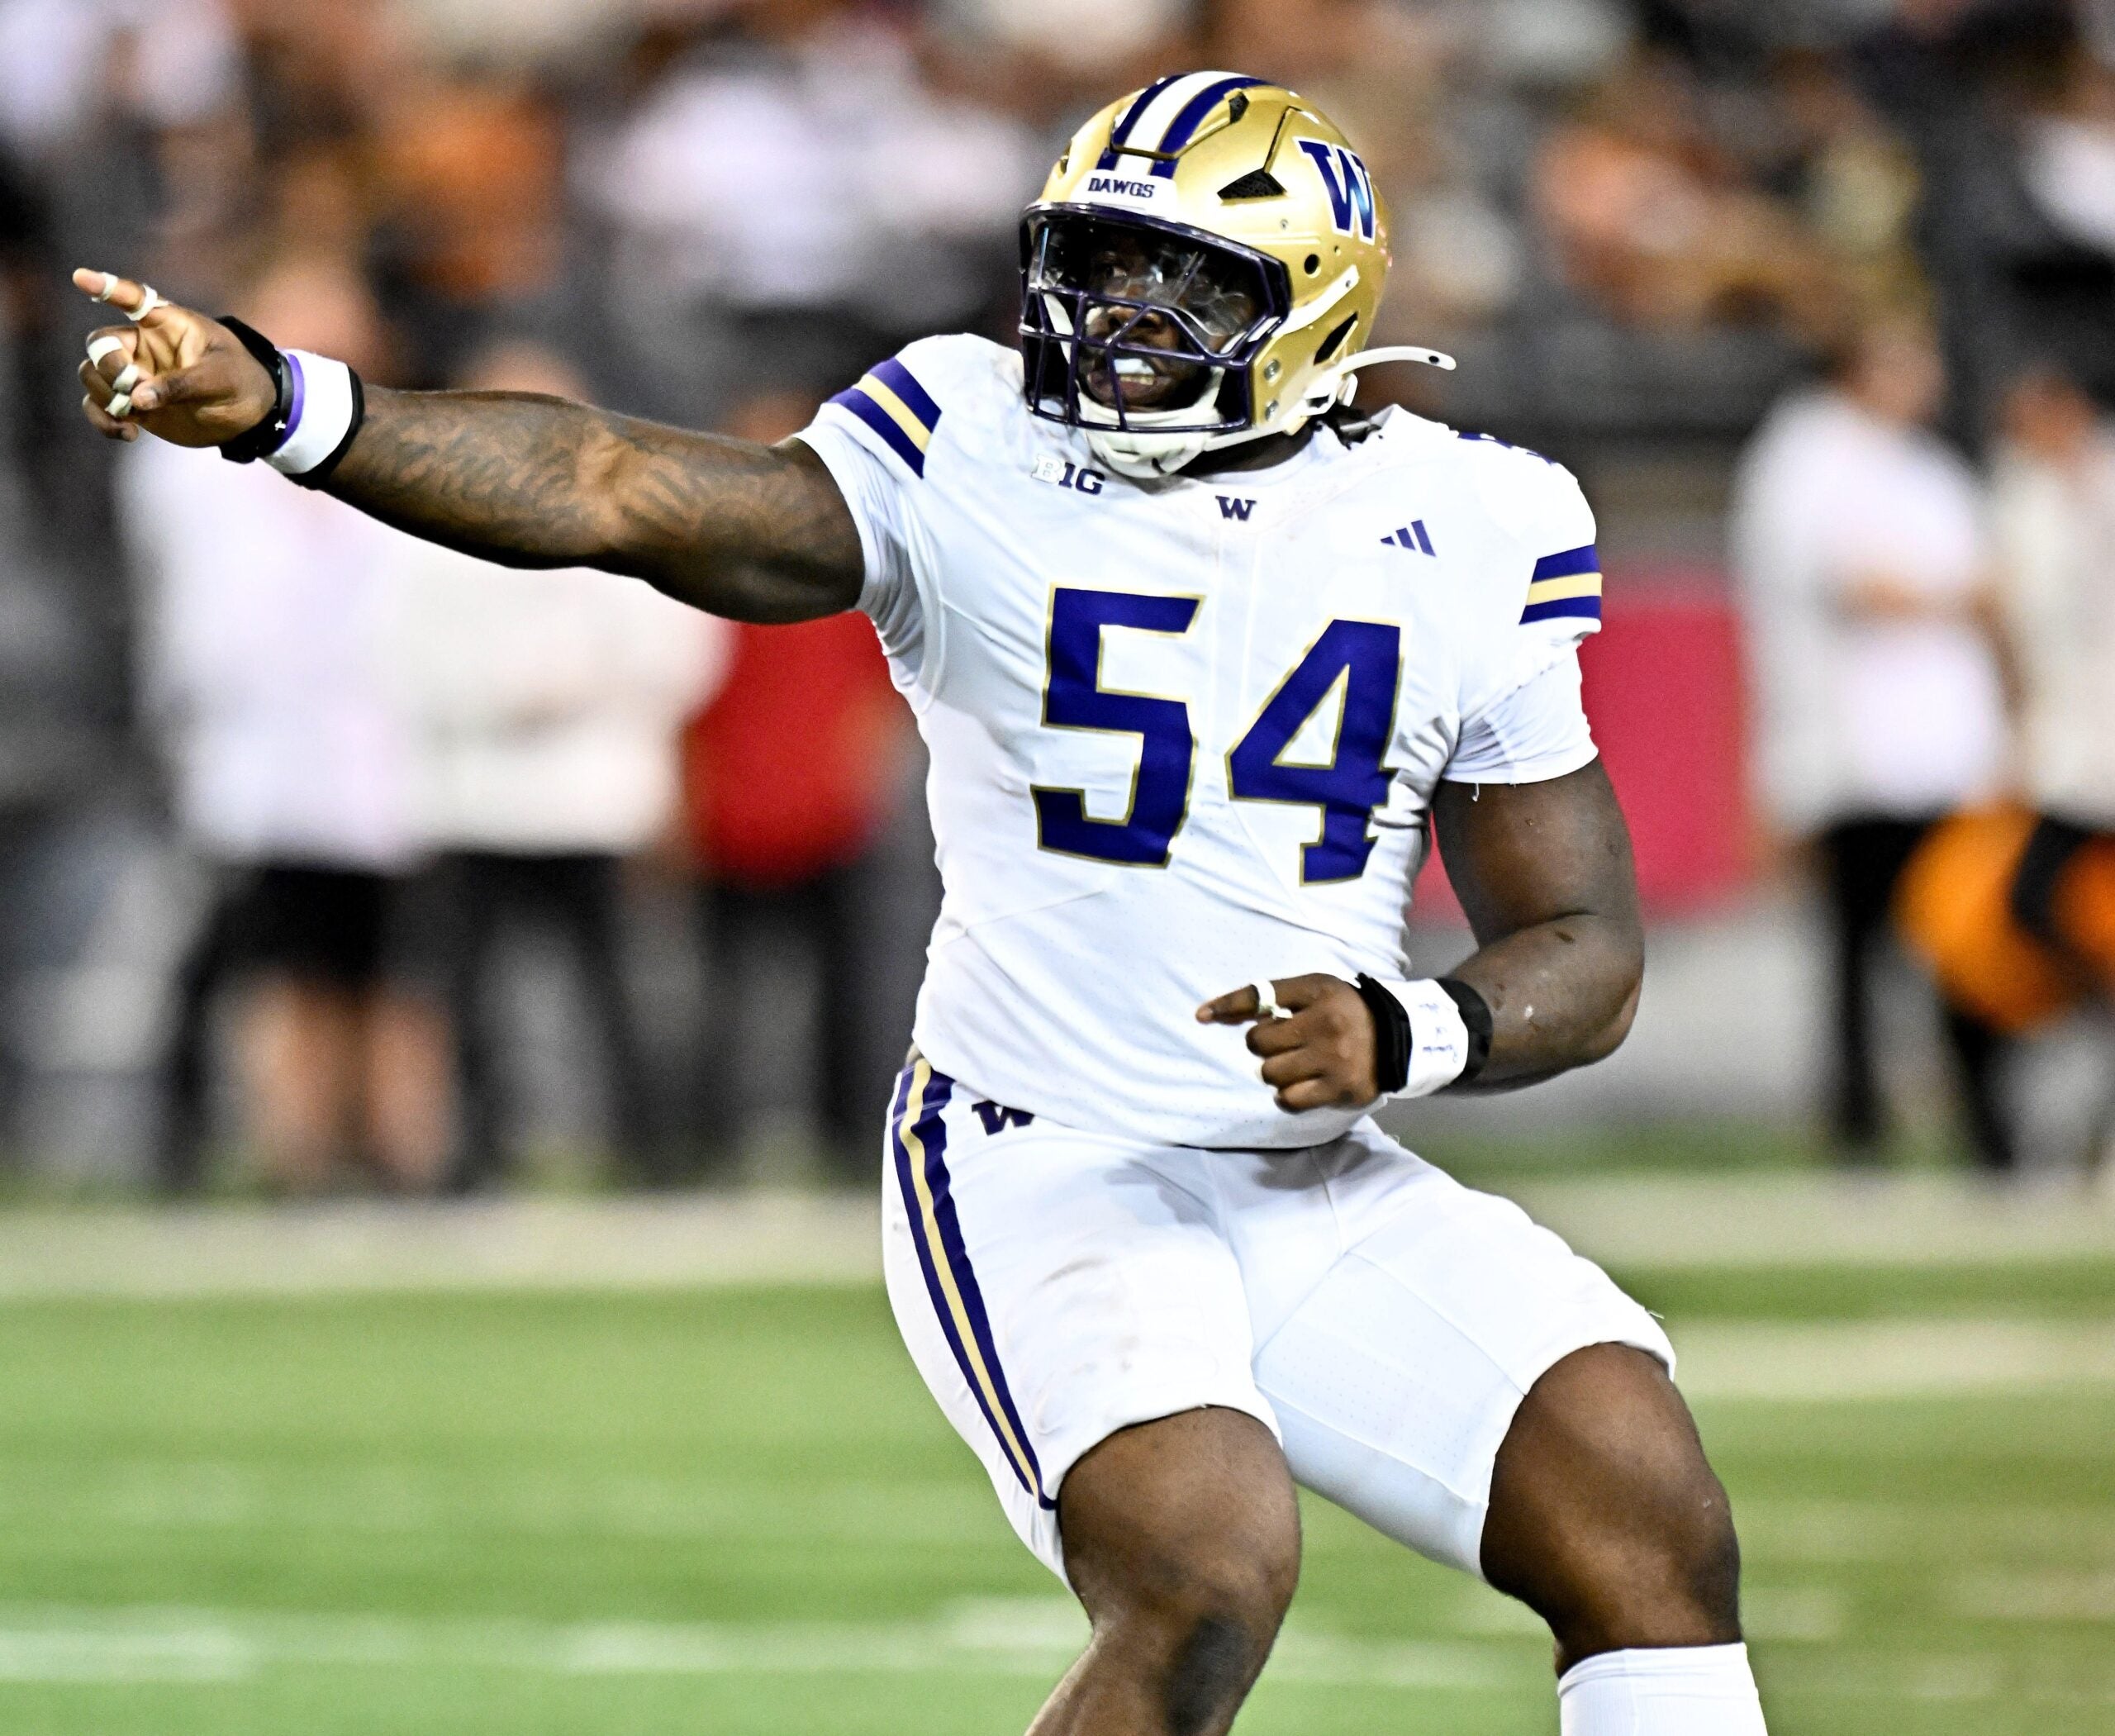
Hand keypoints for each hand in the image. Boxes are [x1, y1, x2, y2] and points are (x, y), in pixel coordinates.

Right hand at [72, 268, 275, 447]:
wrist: (248, 417)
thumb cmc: (240, 382)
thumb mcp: (220, 378)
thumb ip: (181, 384)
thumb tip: (136, 398)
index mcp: (167, 324)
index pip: (132, 298)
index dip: (105, 287)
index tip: (81, 278)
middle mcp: (143, 345)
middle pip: (100, 346)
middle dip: (111, 368)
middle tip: (139, 389)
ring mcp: (135, 374)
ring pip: (92, 376)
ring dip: (106, 396)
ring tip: (135, 416)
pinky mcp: (133, 403)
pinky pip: (100, 407)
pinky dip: (104, 420)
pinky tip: (128, 434)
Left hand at [1195, 974, 1379, 1112]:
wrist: (1399, 1039)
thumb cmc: (1343, 1012)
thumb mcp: (1312, 991)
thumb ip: (1267, 998)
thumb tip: (1208, 1014)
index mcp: (1317, 991)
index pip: (1260, 995)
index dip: (1227, 1005)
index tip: (1202, 1016)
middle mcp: (1325, 1023)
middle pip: (1259, 1042)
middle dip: (1265, 1045)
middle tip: (1287, 1044)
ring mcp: (1334, 1059)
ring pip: (1271, 1074)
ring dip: (1276, 1072)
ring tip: (1298, 1065)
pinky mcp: (1339, 1089)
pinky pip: (1288, 1100)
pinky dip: (1287, 1096)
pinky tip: (1302, 1085)